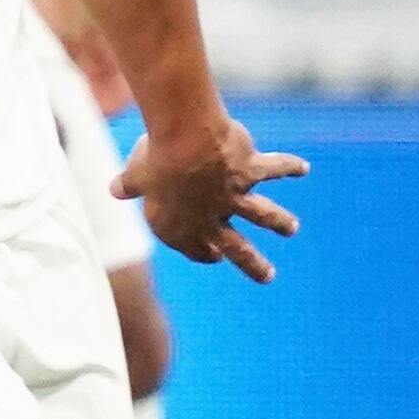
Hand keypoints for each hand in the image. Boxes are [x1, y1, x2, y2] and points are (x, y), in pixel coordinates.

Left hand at [115, 114, 306, 282]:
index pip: (196, 247)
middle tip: (268, 276)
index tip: (216, 255)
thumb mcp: (135, 175)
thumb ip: (128, 185)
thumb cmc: (155, 159)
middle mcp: (212, 217)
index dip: (205, 252)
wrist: (185, 142)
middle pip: (238, 248)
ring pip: (264, 215)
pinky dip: (290, 167)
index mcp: (182, 225)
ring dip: (279, 221)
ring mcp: (235, 197)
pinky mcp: (252, 171)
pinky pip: (275, 169)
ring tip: (291, 228)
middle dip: (254, 264)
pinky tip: (303, 168)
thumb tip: (115, 189)